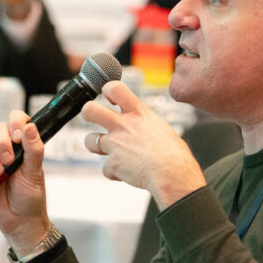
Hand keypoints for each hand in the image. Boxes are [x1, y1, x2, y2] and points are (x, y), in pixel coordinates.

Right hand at [0, 110, 50, 255]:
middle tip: (9, 161)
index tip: (18, 136)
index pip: (17, 121)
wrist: (19, 220)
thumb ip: (34, 150)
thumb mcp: (35, 172)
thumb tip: (30, 127)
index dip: (16, 122)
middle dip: (2, 142)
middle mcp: (5, 149)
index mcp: (23, 145)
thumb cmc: (30, 195)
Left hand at [81, 81, 206, 209]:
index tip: (111, 98)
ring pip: (89, 141)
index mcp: (139, 113)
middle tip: (92, 116)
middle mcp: (124, 125)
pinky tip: (129, 174)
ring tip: (110, 151)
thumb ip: (146, 127)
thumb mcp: (162, 129)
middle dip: (88, 112)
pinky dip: (116, 173)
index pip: (115, 88)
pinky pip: (107, 169)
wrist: (172, 173)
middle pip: (90, 109)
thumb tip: (145, 132)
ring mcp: (115, 144)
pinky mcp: (113, 164)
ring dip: (96, 146)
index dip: (108, 90)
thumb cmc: (175, 154)